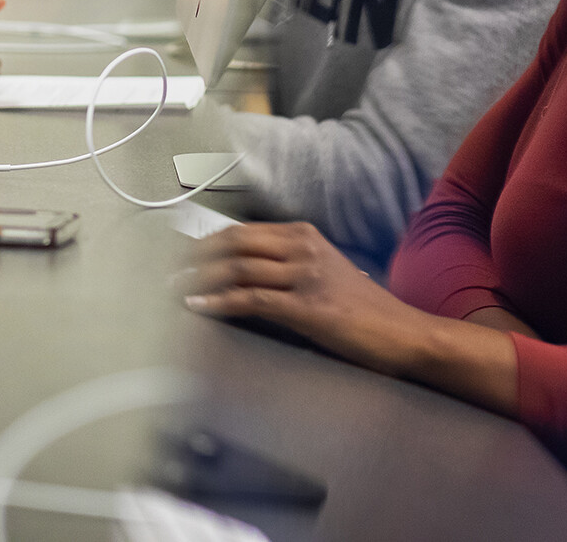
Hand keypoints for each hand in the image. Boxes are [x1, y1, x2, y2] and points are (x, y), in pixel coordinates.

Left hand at [180, 222, 420, 374]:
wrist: (404, 335)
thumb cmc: (362, 312)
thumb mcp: (323, 275)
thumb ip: (286, 268)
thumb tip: (237, 274)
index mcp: (303, 235)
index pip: (240, 232)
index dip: (201, 242)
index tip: (173, 254)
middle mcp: (303, 248)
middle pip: (231, 243)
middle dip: (190, 257)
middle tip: (162, 272)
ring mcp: (306, 275)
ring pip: (237, 268)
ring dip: (196, 279)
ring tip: (170, 290)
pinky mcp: (308, 307)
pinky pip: (252, 299)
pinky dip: (219, 301)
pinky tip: (198, 306)